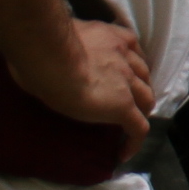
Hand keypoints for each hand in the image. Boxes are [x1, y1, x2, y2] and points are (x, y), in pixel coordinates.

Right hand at [11, 15, 153, 154]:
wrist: (52, 58)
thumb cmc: (43, 46)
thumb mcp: (60, 39)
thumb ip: (64, 45)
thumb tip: (47, 55)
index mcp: (110, 36)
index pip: (130, 50)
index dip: (129, 66)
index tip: (120, 78)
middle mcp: (125, 55)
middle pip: (143, 74)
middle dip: (138, 87)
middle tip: (127, 101)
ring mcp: (127, 81)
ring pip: (146, 98)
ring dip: (139, 111)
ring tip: (127, 126)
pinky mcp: (123, 106)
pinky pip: (138, 128)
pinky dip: (134, 141)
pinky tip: (123, 153)